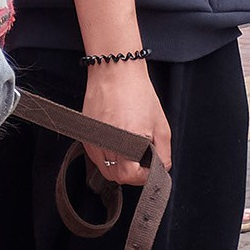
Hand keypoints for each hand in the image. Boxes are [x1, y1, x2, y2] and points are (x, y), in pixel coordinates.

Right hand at [80, 58, 170, 185]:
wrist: (115, 72)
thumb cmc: (139, 94)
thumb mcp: (161, 125)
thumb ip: (163, 153)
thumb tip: (161, 168)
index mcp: (126, 141)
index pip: (129, 176)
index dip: (143, 176)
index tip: (150, 168)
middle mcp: (106, 143)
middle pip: (116, 176)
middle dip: (131, 173)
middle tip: (142, 161)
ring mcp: (92, 140)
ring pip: (105, 169)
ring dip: (119, 166)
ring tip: (130, 150)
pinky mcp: (85, 135)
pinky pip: (96, 157)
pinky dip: (108, 156)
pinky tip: (118, 142)